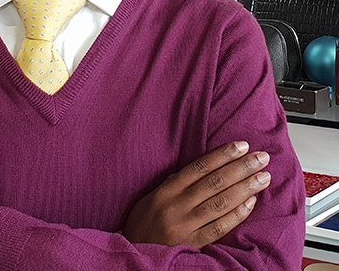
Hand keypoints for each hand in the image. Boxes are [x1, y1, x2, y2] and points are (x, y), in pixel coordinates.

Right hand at [123, 141, 269, 248]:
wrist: (134, 252)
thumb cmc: (144, 223)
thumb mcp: (153, 196)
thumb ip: (175, 184)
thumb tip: (202, 170)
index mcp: (167, 190)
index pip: (200, 167)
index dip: (222, 155)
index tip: (241, 146)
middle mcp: (177, 205)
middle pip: (214, 182)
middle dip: (240, 168)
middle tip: (261, 157)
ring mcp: (186, 225)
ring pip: (220, 202)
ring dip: (245, 188)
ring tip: (263, 177)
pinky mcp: (193, 244)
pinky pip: (219, 228)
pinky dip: (236, 215)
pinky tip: (251, 203)